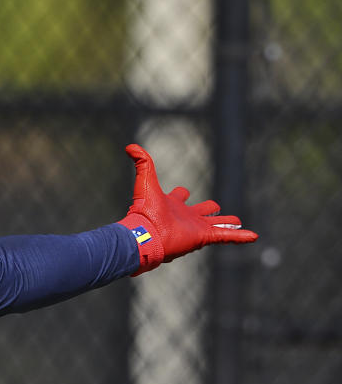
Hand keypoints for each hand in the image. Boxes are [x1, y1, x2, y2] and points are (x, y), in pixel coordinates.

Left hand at [117, 143, 257, 273]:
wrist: (145, 234)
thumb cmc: (145, 209)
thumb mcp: (146, 181)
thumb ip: (142, 163)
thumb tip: (130, 146)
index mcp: (172, 204)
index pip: (180, 195)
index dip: (181, 193)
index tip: (183, 192)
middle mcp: (185, 217)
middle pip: (202, 211)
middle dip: (209, 210)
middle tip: (215, 208)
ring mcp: (196, 227)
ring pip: (216, 224)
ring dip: (227, 223)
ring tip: (237, 222)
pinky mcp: (204, 237)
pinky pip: (226, 236)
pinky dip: (240, 237)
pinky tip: (253, 236)